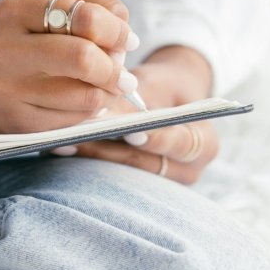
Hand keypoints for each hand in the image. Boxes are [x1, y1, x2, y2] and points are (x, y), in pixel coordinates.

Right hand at [0, 0, 141, 132]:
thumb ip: (94, 5)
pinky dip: (90, 111)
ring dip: (108, 92)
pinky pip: (76, 121)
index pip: (84, 16)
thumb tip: (127, 40)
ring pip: (86, 96)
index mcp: (12, 9)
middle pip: (83, 58)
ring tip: (103, 84)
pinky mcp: (18, 123)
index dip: (117, 30)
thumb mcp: (51, 4)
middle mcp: (2, 49)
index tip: (126, 39)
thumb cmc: (28, 36)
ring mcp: (6, 90)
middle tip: (123, 72)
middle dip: (115, 67)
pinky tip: (79, 100)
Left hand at [70, 46, 216, 184]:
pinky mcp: (140, 185)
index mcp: (204, 143)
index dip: (155, 138)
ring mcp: (163, 181)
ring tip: (66, 142)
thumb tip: (106, 114)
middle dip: (111, 150)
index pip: (180, 144)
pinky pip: (114, 176)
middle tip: (81, 136)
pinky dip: (91, 161)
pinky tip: (65, 148)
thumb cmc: (163, 85)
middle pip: (147, 164)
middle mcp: (189, 170)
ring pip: (126, 174)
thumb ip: (136, 100)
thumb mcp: (155, 83)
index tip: (130, 131)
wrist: (169, 96)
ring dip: (94, 158)